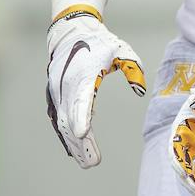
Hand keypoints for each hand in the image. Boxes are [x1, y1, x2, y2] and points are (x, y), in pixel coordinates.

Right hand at [45, 10, 146, 167]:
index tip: (83, 134)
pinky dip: (66, 135)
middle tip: (93, 162)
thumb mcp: (121, 50)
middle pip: (71, 117)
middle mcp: (66, 84)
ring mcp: (57, 91)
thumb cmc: (100, 43)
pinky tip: (76, 151)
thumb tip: (140, 90)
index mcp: (83, 73)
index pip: (81, 98)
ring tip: (87, 162)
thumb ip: (133, 68)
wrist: (71, 33)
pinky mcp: (55, 96)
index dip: (82, 116)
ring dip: (74, 143)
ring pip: (63, 122)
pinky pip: (59, 119)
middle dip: (81, 142)